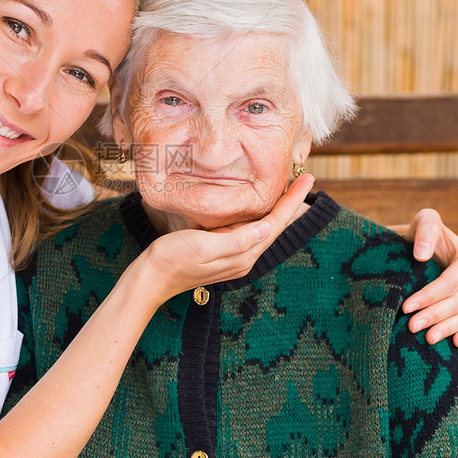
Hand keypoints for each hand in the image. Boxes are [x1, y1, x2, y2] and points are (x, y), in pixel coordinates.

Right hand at [136, 174, 314, 304]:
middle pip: (275, 225)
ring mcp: (233, 256)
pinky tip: (259, 205)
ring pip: (263, 228)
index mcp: (243, 256)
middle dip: (291, 202)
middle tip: (304, 178)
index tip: (307, 178)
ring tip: (290, 188)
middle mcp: (243, 258)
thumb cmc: (171, 260)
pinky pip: (248, 231)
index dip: (292, 200)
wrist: (149, 279)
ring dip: (278, 208)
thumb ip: (236, 240)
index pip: (276, 223)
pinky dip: (259, 214)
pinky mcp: (222, 252)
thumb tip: (268, 228)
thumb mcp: (203, 247)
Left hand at [391, 209, 457, 346]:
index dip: (431, 295)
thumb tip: (422, 255)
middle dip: (435, 314)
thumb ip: (426, 229)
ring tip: (426, 338)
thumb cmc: (418, 234)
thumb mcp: (423, 222)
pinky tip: (453, 343)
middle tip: (411, 326)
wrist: (413, 249)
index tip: (407, 306)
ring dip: (445, 328)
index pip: (452, 281)